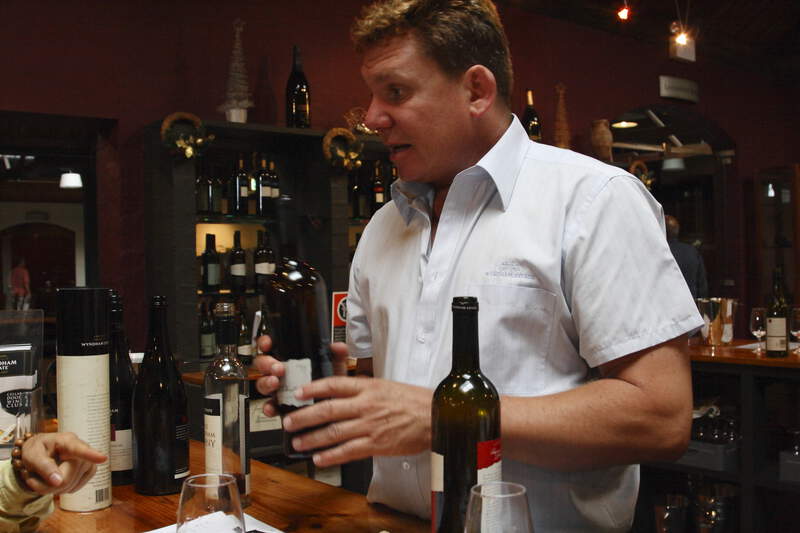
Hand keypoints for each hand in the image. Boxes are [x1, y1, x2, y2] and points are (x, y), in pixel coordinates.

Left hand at [19, 432, 106, 494]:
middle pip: (66, 478)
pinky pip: (75, 488)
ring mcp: (88, 460)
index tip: (103, 458)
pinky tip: (57, 480)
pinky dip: (63, 489)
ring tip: (44, 477)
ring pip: (70, 486)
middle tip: (32, 479)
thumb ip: (43, 467)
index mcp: (66, 441)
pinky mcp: (89, 471)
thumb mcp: (32, 455)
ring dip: (52, 488)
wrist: (42, 452)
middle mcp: (82, 449)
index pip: (79, 449)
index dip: (91, 455)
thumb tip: (58, 482)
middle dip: (47, 485)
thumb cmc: (37, 450)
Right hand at [254, 339, 349, 415]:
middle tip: (278, 368)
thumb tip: (338, 346)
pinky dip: (268, 407)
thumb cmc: (330, 389)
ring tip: (275, 383)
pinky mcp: (280, 407)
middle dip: (266, 363)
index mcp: (292, 361)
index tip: (268, 344)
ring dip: (266, 382)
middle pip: (263, 364)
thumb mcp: (335, 371)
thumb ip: (337, 357)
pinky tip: (272, 408)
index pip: (273, 347)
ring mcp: (279, 390)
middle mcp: (282, 374)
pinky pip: (268, 407)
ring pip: (263, 384)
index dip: (266, 343)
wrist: (332, 413)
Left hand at [283, 376, 432, 467]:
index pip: (334, 384)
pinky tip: (320, 458)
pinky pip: (348, 450)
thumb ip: (363, 387)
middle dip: (304, 417)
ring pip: (334, 432)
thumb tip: (342, 387)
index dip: (313, 388)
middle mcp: (365, 405)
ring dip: (312, 438)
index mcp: (368, 387)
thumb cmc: (413, 401)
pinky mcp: (376, 444)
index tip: (298, 392)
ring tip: (299, 442)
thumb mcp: (385, 385)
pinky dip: (331, 455)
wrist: (435, 416)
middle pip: (327, 410)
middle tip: (289, 421)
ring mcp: (370, 425)